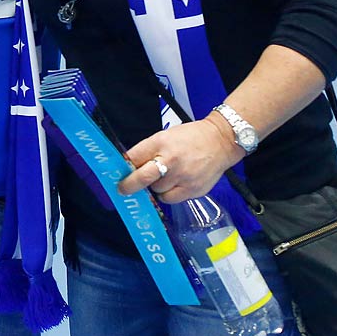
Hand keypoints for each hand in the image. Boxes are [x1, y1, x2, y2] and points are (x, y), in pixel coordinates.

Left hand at [116, 119, 244, 203]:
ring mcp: (183, 177)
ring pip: (157, 191)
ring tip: (166, 177)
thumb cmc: (191, 138)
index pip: (133, 157)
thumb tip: (129, 167)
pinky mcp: (193, 190)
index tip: (116, 175)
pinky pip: (171, 199)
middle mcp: (171, 160)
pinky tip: (175, 183)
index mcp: (161, 142)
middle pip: (142, 178)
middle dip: (129, 185)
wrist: (220, 142)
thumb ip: (148, 151)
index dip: (122, 168)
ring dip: (156, 187)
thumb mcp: (165, 136)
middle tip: (122, 189)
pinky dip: (169, 194)